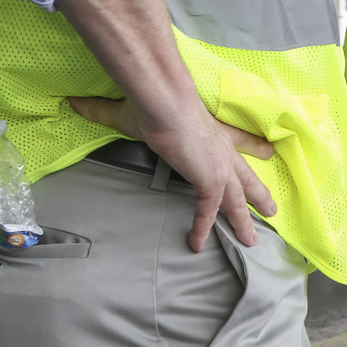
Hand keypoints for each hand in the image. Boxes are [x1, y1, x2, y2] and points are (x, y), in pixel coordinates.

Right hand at [67, 94, 277, 251]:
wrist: (164, 102)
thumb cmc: (151, 103)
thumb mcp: (127, 111)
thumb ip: (102, 110)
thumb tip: (75, 101)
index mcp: (211, 130)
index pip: (237, 140)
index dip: (253, 147)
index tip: (269, 152)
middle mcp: (221, 148)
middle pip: (246, 175)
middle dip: (258, 194)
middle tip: (271, 210)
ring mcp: (220, 166)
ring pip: (238, 199)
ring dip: (245, 220)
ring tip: (252, 240)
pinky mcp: (211, 181)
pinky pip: (209, 211)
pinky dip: (203, 228)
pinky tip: (197, 244)